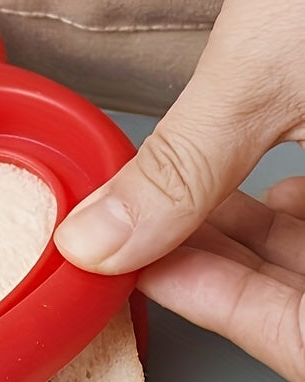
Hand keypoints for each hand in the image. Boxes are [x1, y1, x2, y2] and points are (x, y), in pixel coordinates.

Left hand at [55, 0, 304, 381]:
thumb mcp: (267, 70)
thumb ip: (182, 170)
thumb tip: (98, 239)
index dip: (221, 311)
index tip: (133, 273)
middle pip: (304, 299)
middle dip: (215, 277)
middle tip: (133, 247)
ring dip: (233, 246)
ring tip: (158, 219)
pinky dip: (265, 213)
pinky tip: (218, 193)